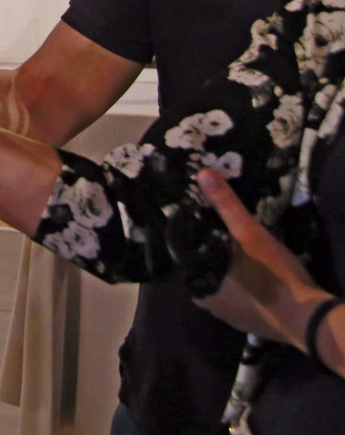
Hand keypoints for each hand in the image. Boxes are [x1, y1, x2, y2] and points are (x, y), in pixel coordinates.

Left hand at [193, 168, 330, 351]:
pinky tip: (256, 272)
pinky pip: (243, 298)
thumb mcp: (250, 235)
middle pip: (207, 270)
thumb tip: (202, 174)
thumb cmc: (274, 276)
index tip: (204, 223)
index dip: (195, 240)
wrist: (310, 319)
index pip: (187, 257)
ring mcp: (232, 318)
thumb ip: (226, 206)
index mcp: (200, 288)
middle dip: (214, 253)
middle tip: (226, 233)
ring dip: (232, 271)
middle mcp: (210, 306)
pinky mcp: (253, 324)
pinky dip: (247, 286)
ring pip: (225, 285)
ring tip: (240, 249)